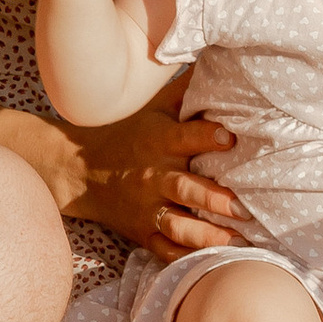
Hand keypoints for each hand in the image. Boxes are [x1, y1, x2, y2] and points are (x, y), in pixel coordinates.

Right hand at [62, 99, 246, 256]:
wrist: (79, 169)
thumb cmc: (127, 133)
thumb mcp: (153, 108)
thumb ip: (187, 90)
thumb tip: (219, 58)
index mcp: (159, 142)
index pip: (185, 138)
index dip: (207, 137)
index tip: (230, 136)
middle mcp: (154, 176)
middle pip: (185, 189)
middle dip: (214, 199)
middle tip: (244, 208)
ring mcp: (147, 208)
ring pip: (177, 225)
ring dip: (206, 235)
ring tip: (235, 242)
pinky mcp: (143, 232)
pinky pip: (165, 250)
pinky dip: (187, 258)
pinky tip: (213, 263)